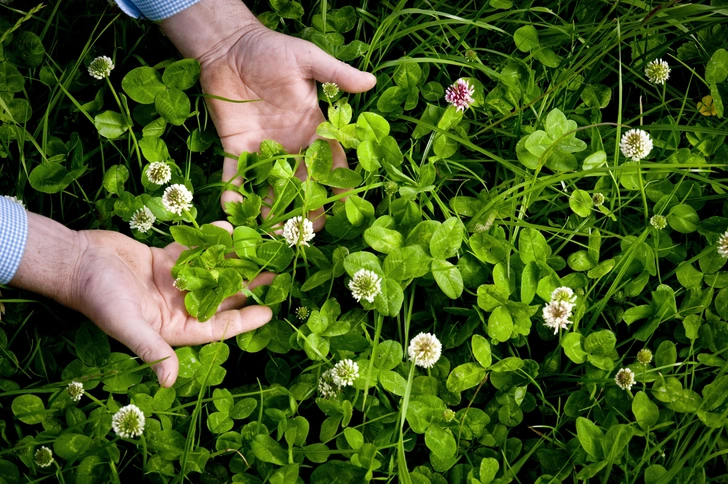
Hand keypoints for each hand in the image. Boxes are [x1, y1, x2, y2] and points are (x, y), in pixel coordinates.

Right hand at [12, 214, 271, 387]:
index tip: (269, 312)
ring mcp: (172, 282)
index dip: (244, 320)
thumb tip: (168, 382)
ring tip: (259, 249)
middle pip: (220, 297)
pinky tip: (228, 229)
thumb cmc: (99, 297)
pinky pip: (194, 250)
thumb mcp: (127, 325)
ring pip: (211, 271)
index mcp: (172, 327)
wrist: (75, 261)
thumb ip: (151, 350)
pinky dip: (209, 241)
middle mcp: (176, 306)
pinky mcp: (164, 259)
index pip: (217, 327)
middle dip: (247, 286)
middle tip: (275, 275)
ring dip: (233, 261)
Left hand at [160, 0, 376, 226]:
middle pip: (304, 184)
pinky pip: (235, 176)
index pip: (332, 161)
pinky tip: (233, 211)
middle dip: (308, 208)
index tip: (346, 204)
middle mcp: (290, 145)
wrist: (230, 47)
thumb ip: (335, 74)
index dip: (340, 183)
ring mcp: (263, 150)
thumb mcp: (307, 58)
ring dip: (274, 211)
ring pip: (272, 188)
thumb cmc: (272, 50)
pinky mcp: (235, 148)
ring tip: (275, 235)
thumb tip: (370, 82)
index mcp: (313, 128)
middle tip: (310, 232)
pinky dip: (234, 193)